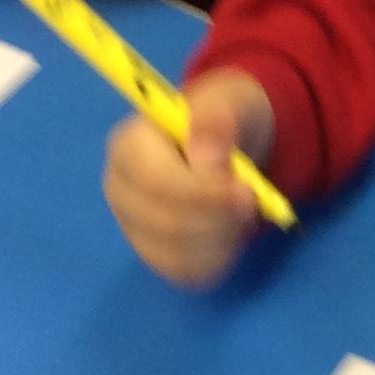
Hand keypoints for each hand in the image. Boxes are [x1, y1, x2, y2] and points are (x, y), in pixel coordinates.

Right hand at [102, 67, 275, 287]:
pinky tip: (233, 236)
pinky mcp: (154, 253)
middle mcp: (121, 190)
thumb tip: (207, 159)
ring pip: (173, 255)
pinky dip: (216, 260)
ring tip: (245, 214)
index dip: (203, 194)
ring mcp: (134, 225)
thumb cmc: (225, 116)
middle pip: (163, 224)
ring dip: (221, 241)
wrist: (234, 140)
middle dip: (218, 219)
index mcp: (127, 146)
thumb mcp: (229, 101)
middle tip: (254, 203)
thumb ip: (216, 120)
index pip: (156, 183)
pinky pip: (183, 273)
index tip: (246, 190)